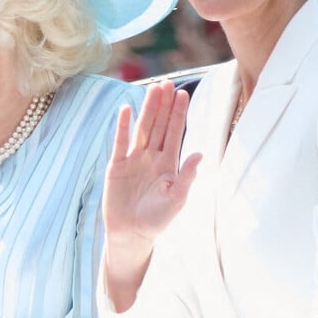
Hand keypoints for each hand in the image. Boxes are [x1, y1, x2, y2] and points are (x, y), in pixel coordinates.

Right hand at [103, 80, 201, 248]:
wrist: (131, 235)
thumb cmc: (157, 219)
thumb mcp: (177, 199)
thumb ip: (187, 176)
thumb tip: (200, 154)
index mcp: (169, 162)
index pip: (175, 132)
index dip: (179, 113)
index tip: (183, 94)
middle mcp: (152, 156)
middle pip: (159, 124)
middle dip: (164, 104)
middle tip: (168, 82)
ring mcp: (134, 158)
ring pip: (142, 128)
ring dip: (147, 109)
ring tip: (152, 89)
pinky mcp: (117, 165)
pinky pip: (120, 142)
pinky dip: (122, 126)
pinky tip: (126, 109)